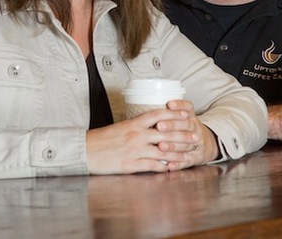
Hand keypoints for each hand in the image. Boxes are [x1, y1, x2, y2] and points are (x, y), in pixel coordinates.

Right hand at [86, 103, 212, 173]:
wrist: (85, 150)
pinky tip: (172, 168)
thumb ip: (137, 126)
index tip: (188, 114)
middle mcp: (137, 135)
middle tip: (196, 137)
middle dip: (184, 135)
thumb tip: (152, 125)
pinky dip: (164, 167)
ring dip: (179, 153)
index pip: (159, 114)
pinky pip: (152, 166)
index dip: (176, 114)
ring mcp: (135, 150)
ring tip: (190, 155)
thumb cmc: (102, 139)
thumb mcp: (121, 127)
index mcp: (134, 123)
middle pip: (166, 133)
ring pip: (163, 151)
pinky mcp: (130, 165)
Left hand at [155, 99, 219, 171]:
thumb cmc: (187, 129)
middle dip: (172, 126)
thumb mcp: (185, 117)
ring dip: (173, 145)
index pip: (188, 108)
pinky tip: (169, 165)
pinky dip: (178, 163)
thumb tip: (150, 103)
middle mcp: (196, 129)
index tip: (169, 104)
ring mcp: (197, 144)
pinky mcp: (195, 158)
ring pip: (186, 144)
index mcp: (192, 117)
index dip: (179, 105)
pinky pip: (187, 161)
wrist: (206, 143)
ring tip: (161, 146)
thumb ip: (171, 112)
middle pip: (186, 126)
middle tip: (159, 126)